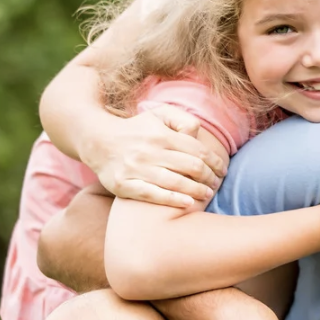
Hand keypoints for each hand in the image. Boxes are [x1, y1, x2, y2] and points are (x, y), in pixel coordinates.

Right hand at [86, 105, 226, 208]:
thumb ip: (182, 120)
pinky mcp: (123, 185)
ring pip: (175, 182)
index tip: (222, 170)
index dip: (215, 162)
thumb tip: (197, 135)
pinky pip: (152, 195)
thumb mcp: (159, 115)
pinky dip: (172, 200)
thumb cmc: (136, 129)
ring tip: (207, 194)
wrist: (97, 141)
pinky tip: (188, 203)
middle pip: (191, 167)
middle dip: (209, 177)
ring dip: (196, 190)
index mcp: (162, 135)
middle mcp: (150, 151)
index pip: (198, 151)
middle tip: (216, 184)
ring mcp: (136, 169)